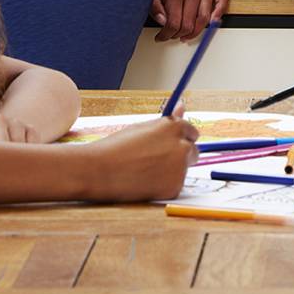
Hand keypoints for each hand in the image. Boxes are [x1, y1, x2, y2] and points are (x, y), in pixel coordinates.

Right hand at [74, 114, 198, 201]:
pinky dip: (164, 187)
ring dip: (172, 172)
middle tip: (156, 162)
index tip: (170, 145)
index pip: (191, 132)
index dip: (179, 139)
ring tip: (144, 172)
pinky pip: (174, 186)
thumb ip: (167, 121)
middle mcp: (182, 146)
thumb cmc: (117, 147)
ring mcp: (180, 168)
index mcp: (174, 128)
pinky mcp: (175, 188)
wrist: (100, 171)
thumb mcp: (143, 129)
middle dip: (181, 156)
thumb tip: (182, 106)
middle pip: (193, 152)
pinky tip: (144, 183)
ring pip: (183, 171)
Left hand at [151, 0, 227, 41]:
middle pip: (190, 24)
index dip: (167, 34)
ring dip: (196, 31)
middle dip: (180, 34)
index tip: (162, 36)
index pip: (174, 22)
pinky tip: (210, 21)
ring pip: (205, 19)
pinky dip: (219, 13)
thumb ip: (155, 8)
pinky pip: (222, 1)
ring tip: (186, 34)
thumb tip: (163, 22)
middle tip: (173, 35)